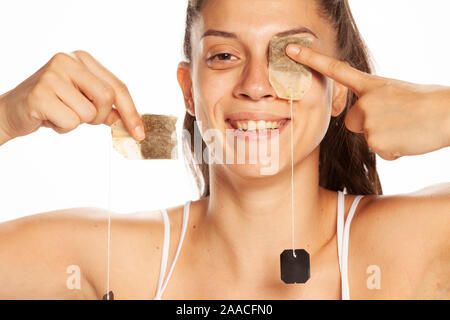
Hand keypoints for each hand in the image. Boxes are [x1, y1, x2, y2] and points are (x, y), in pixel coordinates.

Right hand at [0, 50, 144, 144]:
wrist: (12, 111)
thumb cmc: (52, 106)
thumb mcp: (83, 101)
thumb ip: (106, 106)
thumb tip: (130, 122)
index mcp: (82, 59)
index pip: (118, 86)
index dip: (131, 112)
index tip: (139, 133)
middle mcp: (67, 60)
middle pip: (107, 97)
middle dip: (100, 117)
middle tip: (81, 118)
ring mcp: (52, 75)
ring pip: (89, 113)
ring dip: (77, 123)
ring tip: (59, 114)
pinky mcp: (40, 93)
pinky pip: (71, 122)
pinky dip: (62, 128)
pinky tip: (48, 118)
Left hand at [286, 44, 449, 160]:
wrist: (448, 114)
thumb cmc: (425, 103)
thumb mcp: (395, 92)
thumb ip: (373, 100)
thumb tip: (365, 118)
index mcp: (371, 84)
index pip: (336, 70)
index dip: (311, 60)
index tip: (290, 51)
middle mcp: (365, 100)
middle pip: (352, 121)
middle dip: (369, 125)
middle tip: (396, 119)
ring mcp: (369, 119)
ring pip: (366, 137)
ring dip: (383, 137)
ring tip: (405, 128)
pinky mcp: (375, 139)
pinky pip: (379, 150)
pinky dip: (393, 149)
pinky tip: (407, 139)